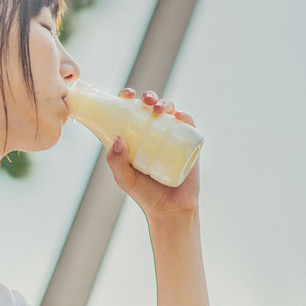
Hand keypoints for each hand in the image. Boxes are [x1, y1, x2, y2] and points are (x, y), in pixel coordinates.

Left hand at [107, 88, 199, 218]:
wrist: (171, 210)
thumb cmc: (145, 195)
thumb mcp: (124, 179)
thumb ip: (116, 161)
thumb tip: (118, 137)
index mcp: (136, 137)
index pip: (130, 111)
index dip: (128, 98)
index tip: (125, 95)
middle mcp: (154, 134)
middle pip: (151, 107)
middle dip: (149, 96)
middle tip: (144, 101)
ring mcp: (172, 137)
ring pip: (170, 112)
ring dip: (165, 102)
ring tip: (159, 109)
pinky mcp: (189, 144)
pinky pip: (188, 125)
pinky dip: (185, 116)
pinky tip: (178, 115)